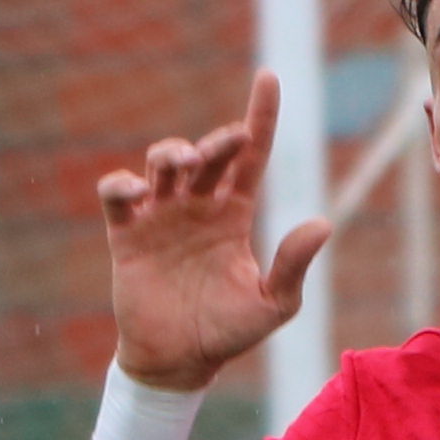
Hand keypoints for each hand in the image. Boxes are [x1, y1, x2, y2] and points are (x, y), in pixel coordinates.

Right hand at [97, 75, 326, 395]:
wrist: (178, 362)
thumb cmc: (228, 334)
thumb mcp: (272, 305)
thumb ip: (293, 265)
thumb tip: (322, 223)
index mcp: (234, 215)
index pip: (250, 156)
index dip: (260, 116)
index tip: (269, 77)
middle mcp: (197, 207)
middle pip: (206, 154)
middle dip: (214, 142)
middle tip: (218, 150)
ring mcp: (160, 217)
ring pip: (162, 162)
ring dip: (171, 152)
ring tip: (180, 163)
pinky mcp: (127, 234)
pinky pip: (116, 195)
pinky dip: (121, 184)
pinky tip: (137, 193)